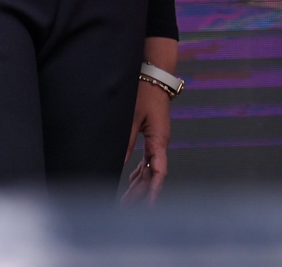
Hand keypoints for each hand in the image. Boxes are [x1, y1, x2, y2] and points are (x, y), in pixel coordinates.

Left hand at [122, 75, 172, 201]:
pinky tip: (133, 180)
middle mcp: (160, 143)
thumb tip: (120, 163)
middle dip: (141, 191)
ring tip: (127, 199)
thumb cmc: (145, 92)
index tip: (149, 205)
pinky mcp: (153, 136)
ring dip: (140, 183)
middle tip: (125, 206)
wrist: (155, 76)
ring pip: (150, 168)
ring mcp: (157, 140)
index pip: (159, 171)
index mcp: (159, 139)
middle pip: (153, 174)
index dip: (154, 190)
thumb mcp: (132, 117)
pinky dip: (141, 172)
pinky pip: (148, 160)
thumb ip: (127, 141)